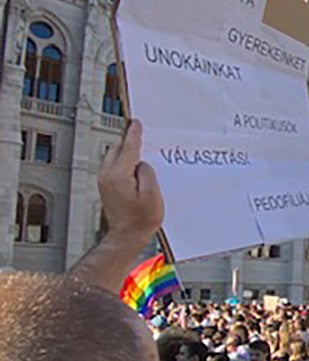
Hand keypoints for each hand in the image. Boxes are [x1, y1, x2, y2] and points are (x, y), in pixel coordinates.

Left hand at [98, 119, 163, 242]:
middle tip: (143, 140)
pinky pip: (114, 168)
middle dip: (130, 144)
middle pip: (118, 150)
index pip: (128, 148)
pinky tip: (136, 172)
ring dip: (127, 156)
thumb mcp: (152, 195)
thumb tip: (142, 163)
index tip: (136, 123)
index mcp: (119, 175)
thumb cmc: (141, 220)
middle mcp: (107, 176)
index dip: (134, 134)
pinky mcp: (105, 187)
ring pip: (115, 158)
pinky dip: (124, 165)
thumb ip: (147, 173)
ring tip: (142, 160)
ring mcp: (104, 182)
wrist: (127, 237)